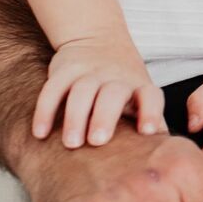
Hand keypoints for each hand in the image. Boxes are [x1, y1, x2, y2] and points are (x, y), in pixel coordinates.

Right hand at [34, 35, 163, 146]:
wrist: (98, 40)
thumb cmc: (124, 85)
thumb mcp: (140, 98)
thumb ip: (151, 123)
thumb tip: (162, 161)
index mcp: (139, 86)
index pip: (150, 96)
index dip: (151, 112)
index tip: (148, 131)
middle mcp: (116, 78)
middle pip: (112, 94)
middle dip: (105, 117)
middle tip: (97, 142)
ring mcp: (90, 72)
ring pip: (82, 91)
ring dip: (75, 117)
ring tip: (71, 144)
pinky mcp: (65, 70)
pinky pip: (53, 89)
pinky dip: (45, 111)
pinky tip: (40, 134)